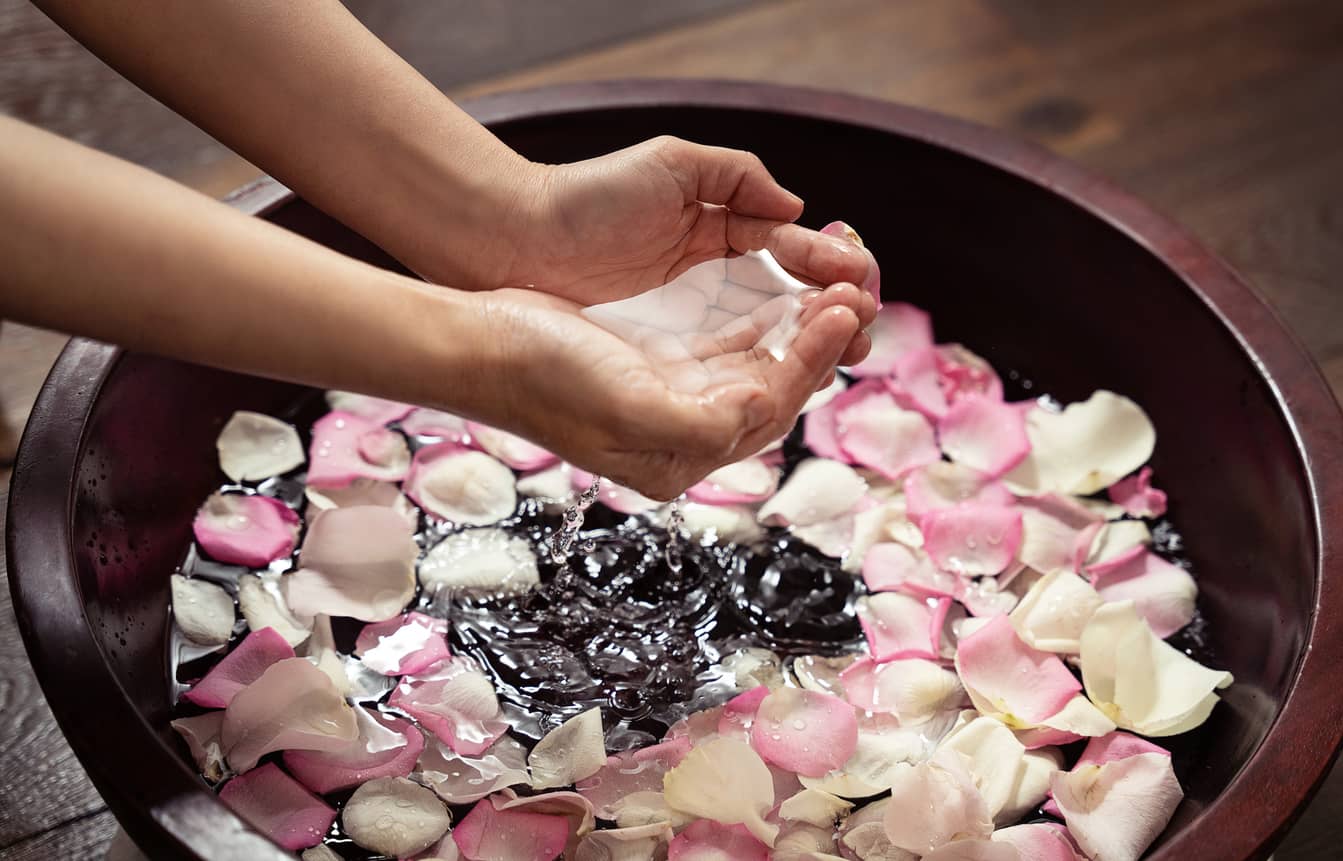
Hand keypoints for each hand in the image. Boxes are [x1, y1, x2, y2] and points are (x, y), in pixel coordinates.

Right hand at [459, 283, 869, 499]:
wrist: (482, 347)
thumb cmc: (546, 378)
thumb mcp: (626, 405)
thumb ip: (700, 420)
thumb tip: (761, 403)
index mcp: (682, 456)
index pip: (771, 407)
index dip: (813, 359)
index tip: (846, 311)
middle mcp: (684, 434)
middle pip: (774, 389)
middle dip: (818, 342)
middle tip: (858, 294)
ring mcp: (672, 399)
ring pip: (756, 364)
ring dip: (796, 328)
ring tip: (833, 288)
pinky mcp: (658, 365)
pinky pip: (726, 345)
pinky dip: (759, 321)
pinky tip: (783, 293)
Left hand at [483, 136, 877, 365]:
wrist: (514, 244)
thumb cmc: (588, 199)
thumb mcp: (671, 167)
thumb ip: (737, 178)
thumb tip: (797, 207)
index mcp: (727, 230)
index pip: (798, 253)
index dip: (833, 267)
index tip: (857, 280)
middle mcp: (720, 281)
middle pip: (799, 304)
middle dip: (837, 313)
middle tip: (861, 321)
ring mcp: (699, 325)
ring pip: (776, 342)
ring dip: (814, 345)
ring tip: (842, 346)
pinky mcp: (673, 363)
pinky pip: (734, 371)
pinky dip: (769, 372)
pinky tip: (792, 374)